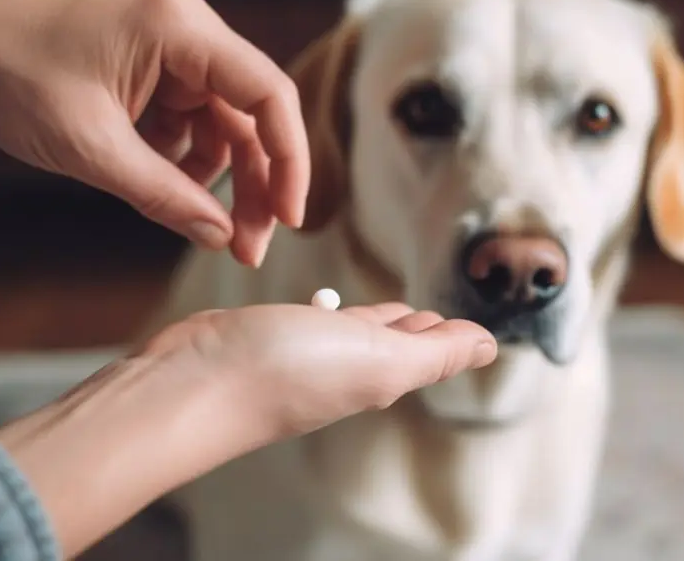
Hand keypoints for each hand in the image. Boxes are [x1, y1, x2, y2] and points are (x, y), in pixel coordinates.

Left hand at [0, 0, 308, 265]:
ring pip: (226, 127)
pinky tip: (174, 195)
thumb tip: (222, 237)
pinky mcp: (156, 73)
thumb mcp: (90, 148)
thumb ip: (162, 195)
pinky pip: (193, 127)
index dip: (291, 160)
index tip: (292, 217)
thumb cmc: (11, 74)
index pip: (268, 94)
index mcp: (180, 29)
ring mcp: (173, 53)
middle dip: (258, 184)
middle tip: (251, 248)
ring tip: (217, 233)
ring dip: (225, 182)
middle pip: (252, 117)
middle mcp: (188, 33)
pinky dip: (189, 166)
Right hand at [0, 303, 495, 557]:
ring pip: (354, 333)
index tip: (475, 324)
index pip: (428, 351)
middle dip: (420, 329)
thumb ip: (434, 354)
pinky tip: (330, 301)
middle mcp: (345, 367)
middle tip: (440, 310)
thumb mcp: (377, 359)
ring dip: (381, 318)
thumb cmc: (283, 373)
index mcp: (380, 373)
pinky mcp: (268, 338)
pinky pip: (312, 322)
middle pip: (394, 344)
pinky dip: (332, 311)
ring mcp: (304, 354)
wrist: (192, 381)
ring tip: (402, 305)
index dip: (452, 337)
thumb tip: (491, 346)